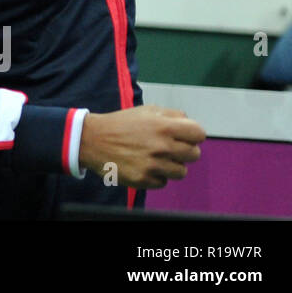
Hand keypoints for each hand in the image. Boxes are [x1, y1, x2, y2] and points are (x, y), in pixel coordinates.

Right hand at [78, 104, 206, 188]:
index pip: (199, 134)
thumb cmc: (121, 124)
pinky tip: (143, 166)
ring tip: (155, 158)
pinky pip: (163, 182)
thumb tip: (189, 124)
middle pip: (194, 155)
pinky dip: (156, 176)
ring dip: (171, 165)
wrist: (92, 140)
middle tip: (168, 148)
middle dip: (183, 151)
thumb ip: (171, 115)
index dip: (192, 135)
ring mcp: (154, 165)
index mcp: (164, 126)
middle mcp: (162, 146)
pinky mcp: (144, 180)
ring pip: (181, 172)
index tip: (184, 137)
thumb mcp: (145, 110)